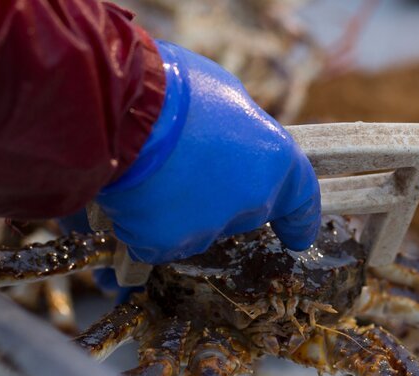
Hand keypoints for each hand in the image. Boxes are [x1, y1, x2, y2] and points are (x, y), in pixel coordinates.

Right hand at [94, 41, 319, 263]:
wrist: (119, 109)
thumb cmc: (173, 88)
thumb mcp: (225, 97)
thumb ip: (239, 133)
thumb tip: (231, 144)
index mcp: (274, 161)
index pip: (300, 200)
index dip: (299, 220)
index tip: (297, 238)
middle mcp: (249, 203)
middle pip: (240, 211)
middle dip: (220, 197)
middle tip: (186, 166)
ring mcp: (205, 230)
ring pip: (193, 228)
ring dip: (178, 208)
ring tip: (149, 171)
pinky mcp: (161, 244)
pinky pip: (152, 239)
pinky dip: (140, 222)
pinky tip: (126, 194)